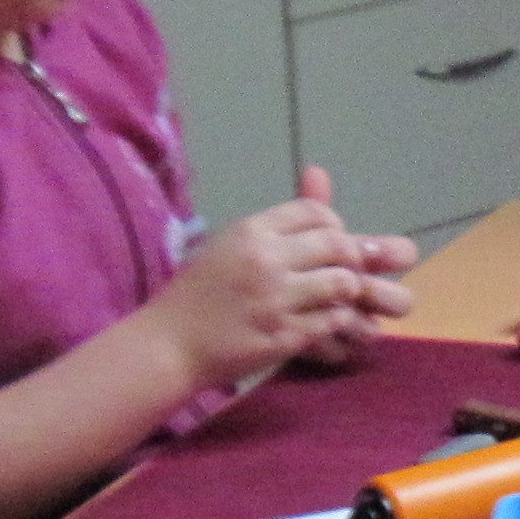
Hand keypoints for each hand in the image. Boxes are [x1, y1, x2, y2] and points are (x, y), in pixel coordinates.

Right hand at [146, 171, 416, 385]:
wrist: (167, 345)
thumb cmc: (196, 294)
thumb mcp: (228, 245)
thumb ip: (276, 223)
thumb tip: (320, 172)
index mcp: (250, 231)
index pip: (315, 212)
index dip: (334, 226)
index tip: (331, 245)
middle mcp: (265, 259)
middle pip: (337, 244)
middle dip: (352, 259)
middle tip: (347, 273)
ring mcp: (276, 299)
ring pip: (343, 283)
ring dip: (348, 293)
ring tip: (338, 300)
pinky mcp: (284, 336)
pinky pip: (332, 321)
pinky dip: (338, 322)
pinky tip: (327, 325)